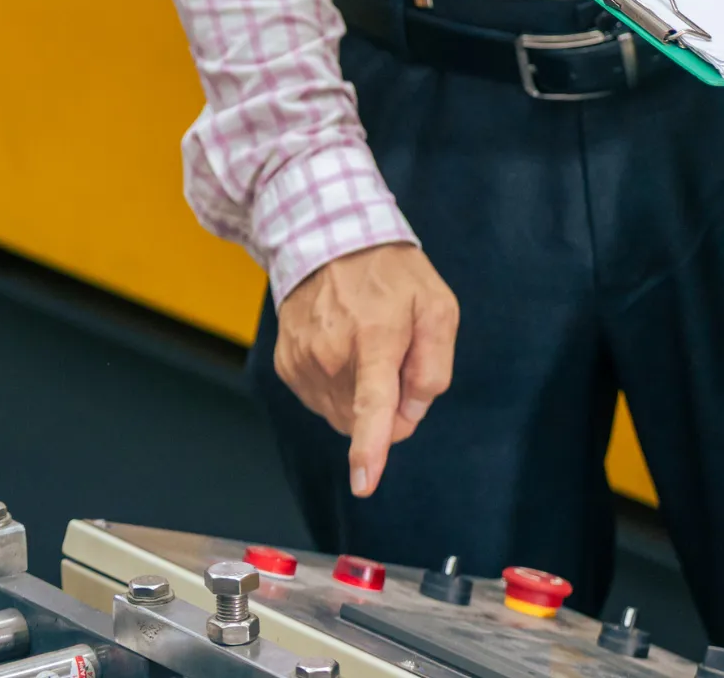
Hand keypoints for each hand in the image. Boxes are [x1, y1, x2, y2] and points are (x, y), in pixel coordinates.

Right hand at [275, 243, 459, 497]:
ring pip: (341, 414)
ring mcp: (304, 362)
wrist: (329, 241)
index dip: (370, 447)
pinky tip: (346, 350)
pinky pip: (320, 400)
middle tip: (398, 355)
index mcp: (375, 339)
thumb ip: (434, 364)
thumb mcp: (436, 306)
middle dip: (389, 403)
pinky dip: (339, 388)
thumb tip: (412, 412)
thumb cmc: (392, 274)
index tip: (364, 482)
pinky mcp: (287, 366)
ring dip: (362, 395)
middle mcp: (332, 355)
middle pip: (365, 418)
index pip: (372, 403)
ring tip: (369, 344)